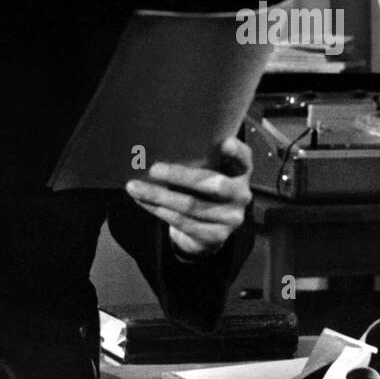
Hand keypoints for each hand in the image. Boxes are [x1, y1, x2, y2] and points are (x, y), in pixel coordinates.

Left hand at [125, 136, 252, 255]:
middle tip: (153, 169)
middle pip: (213, 184)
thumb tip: (159, 143)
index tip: (225, 142)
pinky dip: (159, 210)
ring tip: (134, 187)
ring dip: (159, 196)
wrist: (207, 231)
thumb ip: (199, 158)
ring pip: (191, 205)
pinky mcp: (216, 236)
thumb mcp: (209, 172)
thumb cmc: (202, 189)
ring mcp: (231, 218)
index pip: (244, 159)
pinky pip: (183, 222)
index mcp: (241, 172)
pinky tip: (143, 202)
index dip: (236, 151)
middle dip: (181, 175)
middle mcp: (241, 194)